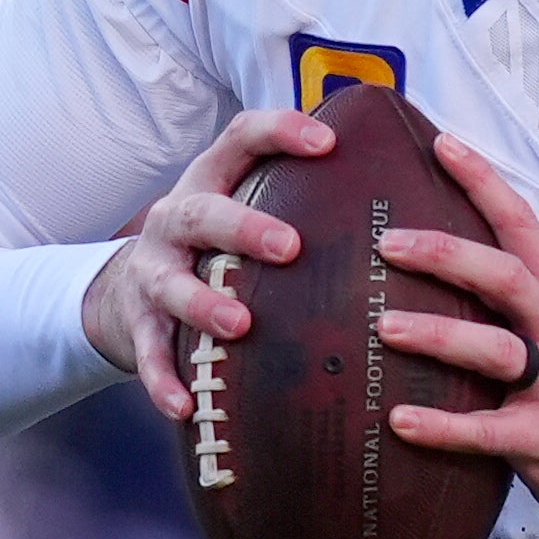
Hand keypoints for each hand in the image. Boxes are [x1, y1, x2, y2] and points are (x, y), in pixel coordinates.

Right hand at [86, 107, 334, 419]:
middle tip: (290, 247)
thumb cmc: (217, 245)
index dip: (281, 133)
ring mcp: (153, 272)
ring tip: (239, 326)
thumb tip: (411, 189)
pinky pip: (150, 354)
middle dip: (244, 228)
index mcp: (211, 180)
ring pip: (172, 284)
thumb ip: (305, 195)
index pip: (243, 138)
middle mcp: (177, 220)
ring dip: (203, 305)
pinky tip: (185, 406)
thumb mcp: (247, 203)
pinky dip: (164, 379)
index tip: (329, 142)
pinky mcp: (138, 324)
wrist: (127, 289)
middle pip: (203, 213)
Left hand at [373, 131, 538, 536]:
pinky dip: (442, 426)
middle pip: (507, 277)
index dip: (484, 182)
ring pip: (496, 350)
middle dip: (448, 256)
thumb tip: (424, 253)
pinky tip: (398, 419)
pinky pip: (488, 431)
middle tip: (388, 244)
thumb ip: (505, 296)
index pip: (522, 224)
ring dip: (439, 335)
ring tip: (384, 326)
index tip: (442, 143)